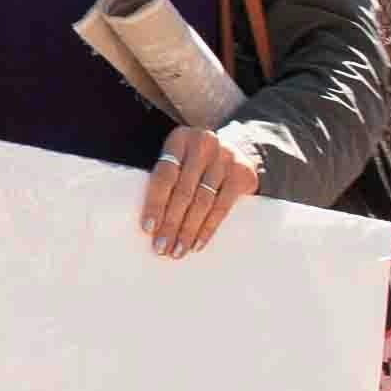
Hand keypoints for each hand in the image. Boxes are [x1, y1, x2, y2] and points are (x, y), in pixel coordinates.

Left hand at [138, 130, 258, 259]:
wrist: (236, 150)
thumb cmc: (194, 162)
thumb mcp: (178, 159)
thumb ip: (164, 180)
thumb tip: (147, 224)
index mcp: (180, 139)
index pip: (164, 175)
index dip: (155, 203)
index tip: (148, 228)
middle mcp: (204, 144)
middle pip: (183, 191)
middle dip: (170, 223)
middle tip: (161, 248)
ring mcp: (226, 157)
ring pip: (203, 202)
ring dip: (188, 231)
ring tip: (177, 251)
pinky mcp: (243, 173)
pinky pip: (222, 207)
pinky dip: (208, 229)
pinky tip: (197, 244)